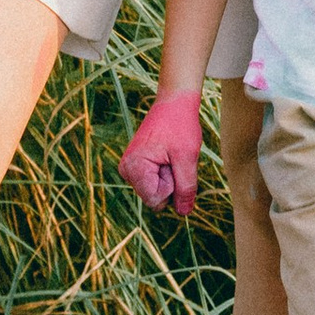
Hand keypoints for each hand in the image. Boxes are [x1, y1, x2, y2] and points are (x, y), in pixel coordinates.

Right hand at [120, 87, 204, 218]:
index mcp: (134, 168)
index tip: (173, 163)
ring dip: (169, 176)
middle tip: (173, 156)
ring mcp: (130, 167)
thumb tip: (183, 213)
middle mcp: (126, 170)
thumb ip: (185, 188)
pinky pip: (156, 180)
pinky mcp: (137, 165)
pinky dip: (166, 171)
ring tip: (171, 154)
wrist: (175, 101)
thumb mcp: (187, 158)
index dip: (172, 187)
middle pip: (155, 197)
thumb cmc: (180, 125)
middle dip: (170, 182)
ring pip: (157, 190)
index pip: (156, 201)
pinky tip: (167, 154)